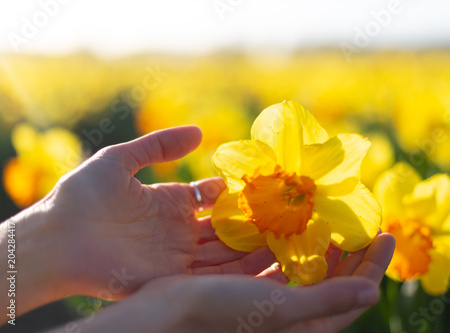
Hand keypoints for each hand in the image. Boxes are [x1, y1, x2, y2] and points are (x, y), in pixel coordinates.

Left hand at [34, 126, 274, 298]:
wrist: (57, 238)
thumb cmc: (83, 195)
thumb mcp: (120, 159)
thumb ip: (158, 145)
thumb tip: (199, 132)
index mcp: (168, 203)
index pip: (210, 199)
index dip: (231, 192)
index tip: (259, 186)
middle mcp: (177, 231)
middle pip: (223, 228)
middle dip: (251, 223)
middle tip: (284, 216)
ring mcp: (176, 256)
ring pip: (225, 253)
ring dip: (254, 248)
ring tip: (287, 239)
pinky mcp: (172, 279)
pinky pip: (213, 276)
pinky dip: (242, 272)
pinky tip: (269, 262)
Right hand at [51, 233, 393, 332]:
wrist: (162, 315)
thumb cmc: (219, 313)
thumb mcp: (278, 308)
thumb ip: (326, 302)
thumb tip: (373, 293)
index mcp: (304, 326)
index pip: (353, 296)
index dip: (372, 267)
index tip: (384, 234)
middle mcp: (292, 316)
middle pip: (334, 283)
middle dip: (352, 255)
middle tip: (363, 223)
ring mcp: (271, 301)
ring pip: (309, 272)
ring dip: (322, 246)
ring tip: (332, 219)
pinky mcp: (251, 287)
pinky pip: (282, 265)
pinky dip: (292, 246)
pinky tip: (292, 224)